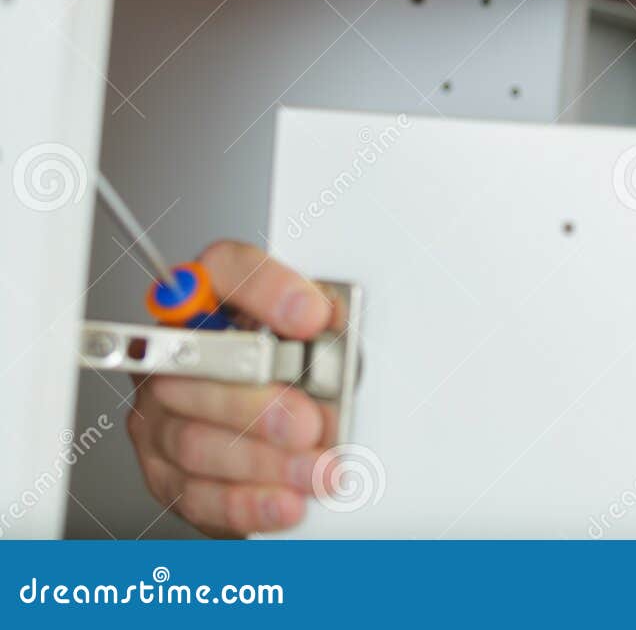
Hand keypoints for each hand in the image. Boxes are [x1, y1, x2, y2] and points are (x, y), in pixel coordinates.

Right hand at [126, 240, 333, 536]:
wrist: (264, 426)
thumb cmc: (289, 369)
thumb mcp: (312, 337)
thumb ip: (321, 330)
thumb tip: (339, 332)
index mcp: (212, 300)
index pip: (222, 268)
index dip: (265, 288)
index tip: (314, 315)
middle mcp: (176, 352)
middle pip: (200, 368)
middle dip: (263, 402)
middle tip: (313, 423)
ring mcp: (162, 414)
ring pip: (197, 440)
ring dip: (265, 462)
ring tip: (316, 470)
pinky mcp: (165, 471)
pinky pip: (196, 492)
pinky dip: (247, 502)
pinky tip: (285, 501)